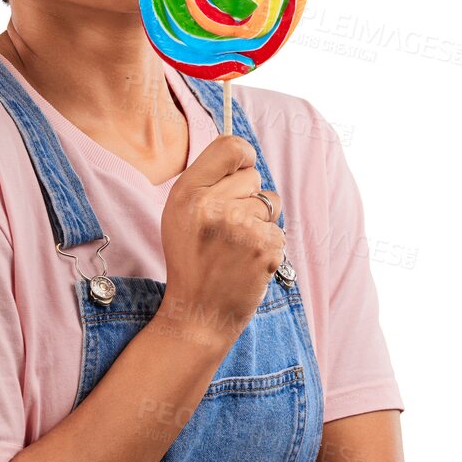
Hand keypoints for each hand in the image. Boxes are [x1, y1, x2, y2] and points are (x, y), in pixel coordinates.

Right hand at [159, 134, 283, 336]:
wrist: (199, 315)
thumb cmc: (192, 261)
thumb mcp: (181, 214)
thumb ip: (208, 181)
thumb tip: (244, 152)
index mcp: (186, 193)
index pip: (230, 146)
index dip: (242, 157)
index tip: (240, 172)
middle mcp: (211, 206)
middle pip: (253, 175)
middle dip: (248, 197)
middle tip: (228, 228)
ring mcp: (239, 227)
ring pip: (270, 202)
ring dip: (261, 222)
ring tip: (237, 247)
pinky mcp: (263, 247)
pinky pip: (279, 229)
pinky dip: (269, 245)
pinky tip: (248, 262)